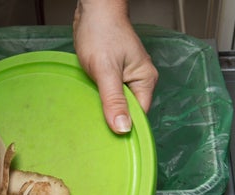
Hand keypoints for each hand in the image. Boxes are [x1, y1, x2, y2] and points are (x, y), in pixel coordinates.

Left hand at [73, 0, 158, 132]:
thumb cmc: (101, 33)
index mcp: (145, 81)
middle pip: (128, 112)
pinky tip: (90, 104)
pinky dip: (100, 101)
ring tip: (92, 118)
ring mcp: (125, 78)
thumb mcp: (106, 70)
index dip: (125, 128)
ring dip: (105, 111)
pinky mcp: (113, 76)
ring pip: (117, 104)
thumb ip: (114, 100)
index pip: (139, 116)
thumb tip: (123, 128)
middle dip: (114, 120)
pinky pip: (109, 96)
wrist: (92, 11)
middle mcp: (138, 81)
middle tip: (97, 131)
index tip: (111, 141)